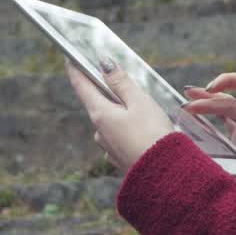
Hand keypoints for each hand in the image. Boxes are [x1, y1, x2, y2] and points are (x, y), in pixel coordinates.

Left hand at [65, 58, 174, 172]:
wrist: (165, 174)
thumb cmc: (152, 134)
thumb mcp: (139, 102)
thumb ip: (121, 83)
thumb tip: (104, 66)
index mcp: (100, 114)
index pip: (82, 87)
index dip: (76, 71)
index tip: (70, 60)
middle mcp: (99, 131)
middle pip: (98, 104)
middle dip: (108, 93)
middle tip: (121, 82)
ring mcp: (108, 147)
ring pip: (111, 122)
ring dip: (121, 114)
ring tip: (143, 111)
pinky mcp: (120, 158)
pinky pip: (120, 137)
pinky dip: (128, 130)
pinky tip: (143, 132)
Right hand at [183, 67, 235, 219]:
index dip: (227, 81)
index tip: (211, 88)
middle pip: (227, 98)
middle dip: (207, 98)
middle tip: (187, 100)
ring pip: (220, 111)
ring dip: (203, 106)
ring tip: (184, 104)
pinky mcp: (235, 144)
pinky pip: (218, 128)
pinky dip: (205, 123)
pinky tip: (192, 120)